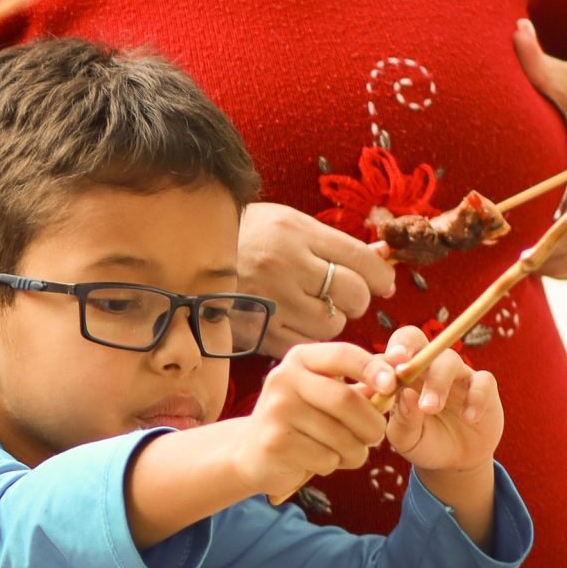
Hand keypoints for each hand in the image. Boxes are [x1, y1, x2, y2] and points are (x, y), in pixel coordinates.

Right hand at [231, 341, 390, 498]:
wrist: (254, 452)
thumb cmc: (304, 421)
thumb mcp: (327, 394)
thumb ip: (362, 385)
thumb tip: (401, 374)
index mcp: (300, 360)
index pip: (343, 355)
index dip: (373, 368)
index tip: (393, 385)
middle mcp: (284, 379)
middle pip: (347, 400)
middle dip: (372, 425)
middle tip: (375, 437)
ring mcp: (276, 410)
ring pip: (342, 437)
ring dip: (355, 452)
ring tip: (341, 451)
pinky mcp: (275, 442)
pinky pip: (327, 459)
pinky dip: (333, 464)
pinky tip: (316, 459)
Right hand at [238, 204, 395, 354]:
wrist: (183, 252)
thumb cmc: (246, 235)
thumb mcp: (288, 224)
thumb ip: (331, 243)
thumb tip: (383, 257)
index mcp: (295, 233)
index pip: (364, 261)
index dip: (381, 276)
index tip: (381, 282)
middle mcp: (284, 265)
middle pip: (353, 296)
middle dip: (355, 299)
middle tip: (341, 294)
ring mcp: (269, 300)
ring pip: (331, 325)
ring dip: (331, 320)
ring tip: (312, 306)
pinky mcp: (256, 328)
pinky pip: (303, 343)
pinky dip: (307, 336)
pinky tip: (295, 322)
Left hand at [379, 325, 503, 477]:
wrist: (456, 463)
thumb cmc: (423, 442)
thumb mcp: (407, 439)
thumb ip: (403, 420)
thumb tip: (405, 394)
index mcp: (401, 375)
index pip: (388, 354)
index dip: (383, 362)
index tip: (382, 380)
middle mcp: (427, 367)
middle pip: (416, 338)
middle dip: (406, 346)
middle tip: (401, 370)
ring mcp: (456, 375)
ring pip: (449, 359)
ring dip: (438, 382)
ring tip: (429, 408)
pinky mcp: (484, 389)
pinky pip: (484, 381)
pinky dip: (476, 397)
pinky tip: (469, 418)